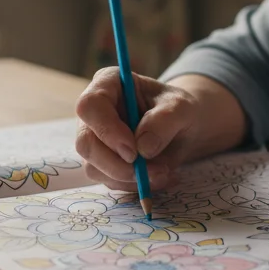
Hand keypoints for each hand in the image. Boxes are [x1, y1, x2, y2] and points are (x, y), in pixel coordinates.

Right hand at [74, 68, 208, 192]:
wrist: (182, 129)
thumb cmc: (177, 109)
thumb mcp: (182, 108)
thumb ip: (164, 121)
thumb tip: (142, 148)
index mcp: (107, 84)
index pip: (90, 106)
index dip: (107, 131)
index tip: (133, 151)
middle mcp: (94, 112)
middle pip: (86, 142)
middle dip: (117, 165)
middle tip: (148, 172)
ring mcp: (95, 138)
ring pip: (94, 167)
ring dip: (129, 178)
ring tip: (163, 172)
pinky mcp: (101, 162)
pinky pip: (108, 180)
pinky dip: (133, 185)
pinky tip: (157, 176)